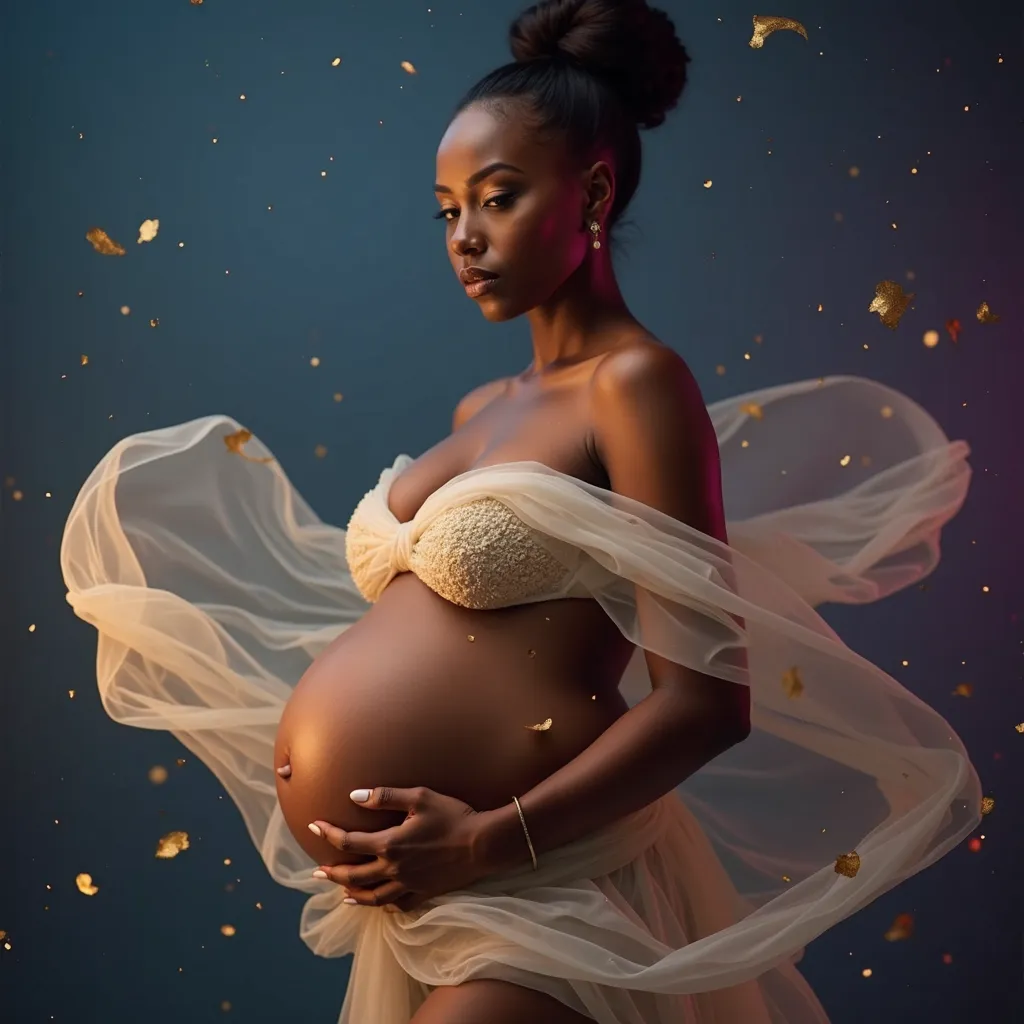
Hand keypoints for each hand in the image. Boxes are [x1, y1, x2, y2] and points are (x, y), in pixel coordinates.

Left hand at [308, 786, 489, 912]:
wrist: (482, 843)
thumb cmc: (453, 815)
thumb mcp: (419, 797)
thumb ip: (385, 797)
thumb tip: (354, 796)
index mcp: (390, 844)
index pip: (348, 842)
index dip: (328, 834)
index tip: (314, 827)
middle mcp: (394, 869)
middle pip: (354, 876)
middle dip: (332, 873)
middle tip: (316, 873)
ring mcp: (409, 884)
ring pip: (372, 896)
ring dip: (352, 893)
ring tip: (341, 892)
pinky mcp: (424, 893)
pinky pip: (398, 905)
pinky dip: (382, 905)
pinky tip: (376, 902)